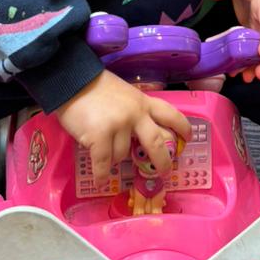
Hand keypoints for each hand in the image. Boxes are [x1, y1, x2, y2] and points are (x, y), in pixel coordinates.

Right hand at [57, 69, 190, 179]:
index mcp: (142, 102)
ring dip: (113, 157)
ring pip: (123, 155)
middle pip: (157, 142)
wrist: (71, 80)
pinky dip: (102, 173)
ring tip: (101, 147)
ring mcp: (118, 125)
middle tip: (164, 172)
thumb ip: (136, 111)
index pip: (170, 114)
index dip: (182, 128)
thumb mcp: (124, 93)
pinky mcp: (100, 136)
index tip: (188, 138)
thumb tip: (142, 136)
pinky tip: (101, 179)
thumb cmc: (95, 87)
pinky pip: (104, 163)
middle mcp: (135, 114)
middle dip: (163, 161)